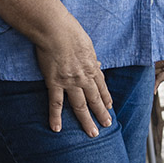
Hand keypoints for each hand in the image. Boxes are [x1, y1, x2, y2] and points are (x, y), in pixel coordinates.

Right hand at [34, 20, 112, 136]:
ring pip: (80, 105)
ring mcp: (70, 82)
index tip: (109, 106)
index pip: (101, 85)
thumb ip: (91, 56)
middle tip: (107, 125)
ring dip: (87, 120)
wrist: (55, 29)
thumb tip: (96, 63)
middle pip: (95, 99)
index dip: (106, 97)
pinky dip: (55, 117)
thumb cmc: (70, 30)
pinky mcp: (54, 82)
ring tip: (93, 133)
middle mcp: (84, 77)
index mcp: (91, 66)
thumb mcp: (87, 43)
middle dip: (102, 113)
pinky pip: (55, 103)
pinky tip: (56, 128)